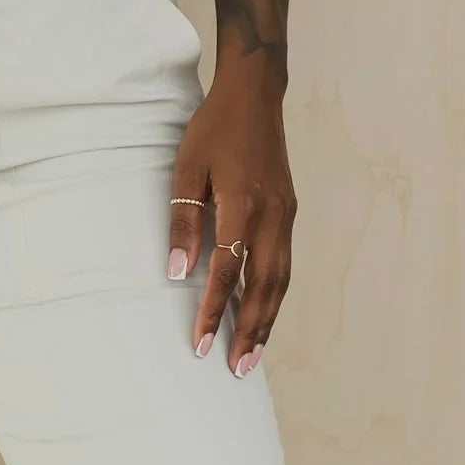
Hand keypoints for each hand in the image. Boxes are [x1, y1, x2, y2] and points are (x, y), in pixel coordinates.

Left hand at [166, 65, 296, 375]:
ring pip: (280, 281)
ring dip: (267, 322)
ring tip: (252, 356)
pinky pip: (284, 266)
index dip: (215, 310)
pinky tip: (263, 317)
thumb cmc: (214, 130)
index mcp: (243, 205)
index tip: (201, 344)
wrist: (255, 95)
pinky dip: (275, 298)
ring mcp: (285, 216)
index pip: (227, 271)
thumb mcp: (186, 170)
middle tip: (237, 370)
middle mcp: (271, 216)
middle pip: (264, 287)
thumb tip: (176, 272)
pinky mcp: (288, 214)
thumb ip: (182, 221)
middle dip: (250, 332)